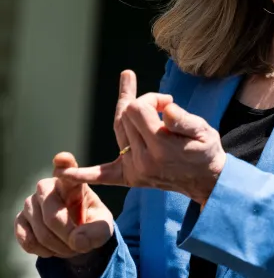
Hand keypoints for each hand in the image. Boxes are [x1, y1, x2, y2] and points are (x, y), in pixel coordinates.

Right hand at [14, 153, 114, 258]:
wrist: (76, 235)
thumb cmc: (92, 224)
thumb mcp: (104, 227)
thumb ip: (97, 232)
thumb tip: (77, 241)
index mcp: (72, 182)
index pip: (67, 169)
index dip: (64, 165)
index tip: (63, 158)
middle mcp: (47, 187)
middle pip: (53, 216)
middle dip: (67, 236)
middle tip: (79, 247)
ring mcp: (30, 202)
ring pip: (41, 232)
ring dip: (58, 247)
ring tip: (70, 247)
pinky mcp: (20, 219)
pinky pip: (28, 240)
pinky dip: (43, 251)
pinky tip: (53, 249)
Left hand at [58, 71, 226, 206]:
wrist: (207, 182)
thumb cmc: (207, 152)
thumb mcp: (205, 132)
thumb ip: (183, 119)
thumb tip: (164, 108)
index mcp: (161, 147)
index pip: (138, 108)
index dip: (152, 98)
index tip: (169, 102)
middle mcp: (142, 160)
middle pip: (126, 116)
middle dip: (143, 104)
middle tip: (164, 106)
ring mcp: (133, 170)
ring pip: (118, 129)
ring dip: (128, 114)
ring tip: (139, 96)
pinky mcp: (129, 178)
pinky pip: (101, 175)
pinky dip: (81, 175)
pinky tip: (62, 173)